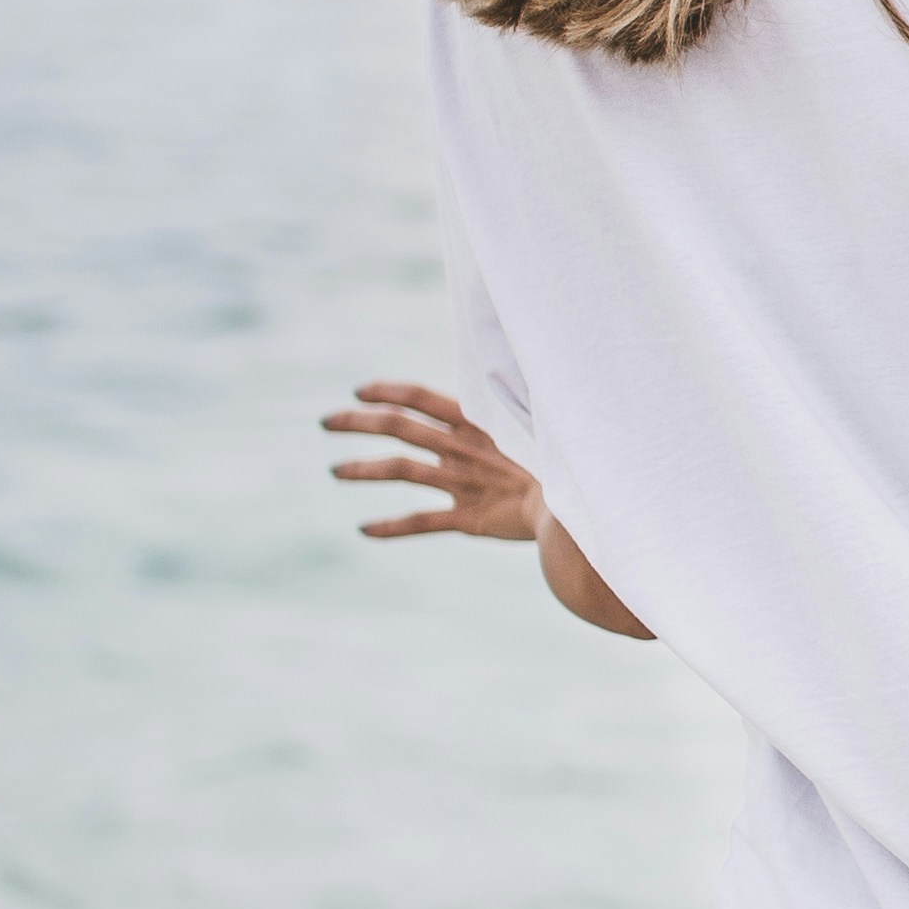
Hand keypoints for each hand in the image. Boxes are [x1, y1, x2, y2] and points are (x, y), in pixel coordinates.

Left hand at [320, 379, 543, 544]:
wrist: (582, 505)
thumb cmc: (565, 460)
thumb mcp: (536, 425)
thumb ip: (512, 408)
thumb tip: (502, 379)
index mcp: (477, 422)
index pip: (421, 397)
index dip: (387, 391)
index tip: (359, 391)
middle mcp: (463, 448)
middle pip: (398, 427)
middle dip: (357, 423)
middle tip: (326, 422)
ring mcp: (463, 483)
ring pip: (400, 470)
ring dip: (363, 469)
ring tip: (334, 471)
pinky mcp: (470, 517)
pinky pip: (421, 521)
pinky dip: (391, 526)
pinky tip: (364, 529)